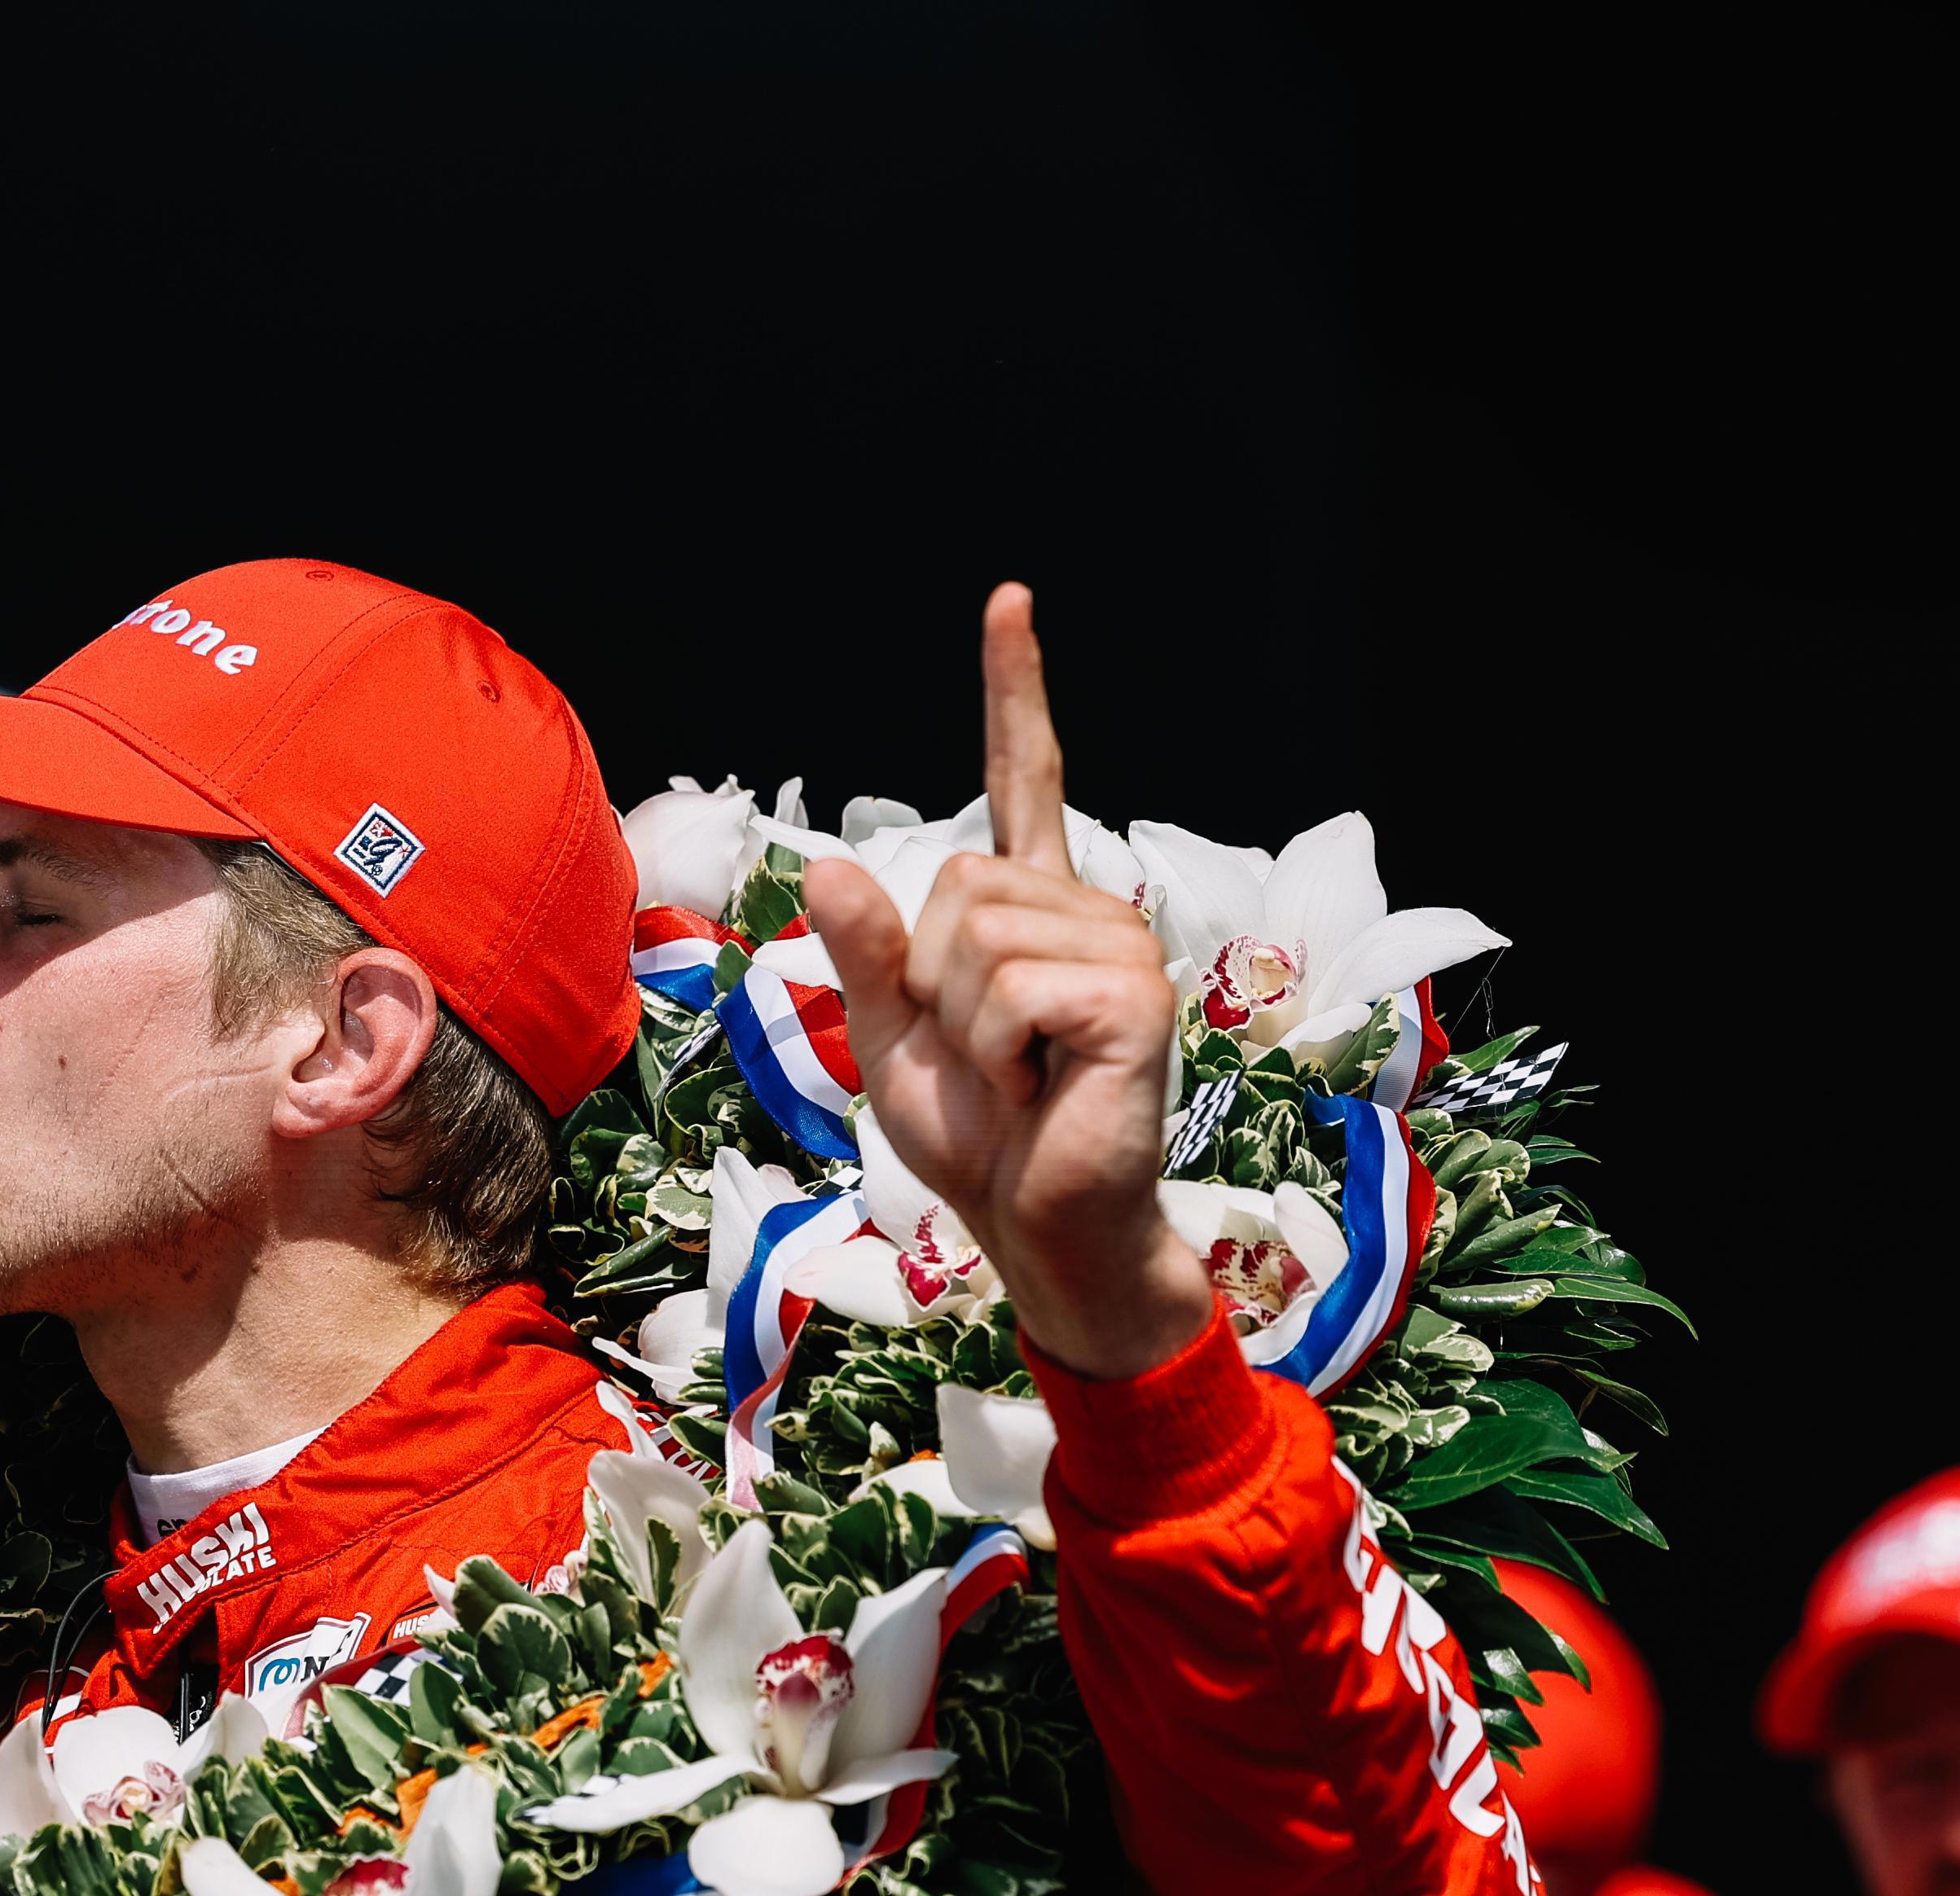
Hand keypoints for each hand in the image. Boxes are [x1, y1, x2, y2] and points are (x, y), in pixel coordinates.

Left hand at [801, 585, 1210, 1382]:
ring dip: (964, 1026)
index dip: (1016, 692)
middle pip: (951, 884)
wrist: (1042, 1230)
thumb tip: (825, 863)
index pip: (1025, 778)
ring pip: (971, 936)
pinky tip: (1041, 1090)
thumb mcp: (896, 1042)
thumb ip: (865, 955)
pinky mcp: (1133, 999)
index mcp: (1033, 913)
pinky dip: (997, 1053)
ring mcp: (1120, 950)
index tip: (1009, 602)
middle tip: (986, 1058)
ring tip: (1017, 1076)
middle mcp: (1087, 912)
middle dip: (932, 984)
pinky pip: (1008, 988)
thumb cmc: (982, 1142)